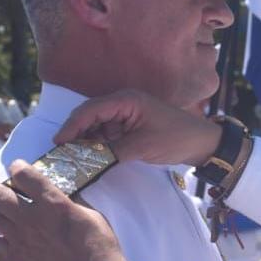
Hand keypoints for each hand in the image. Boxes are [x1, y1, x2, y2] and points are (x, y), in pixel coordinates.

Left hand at [0, 159, 126, 260]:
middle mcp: (31, 219)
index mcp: (53, 204)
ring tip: (3, 211)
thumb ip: (72, 201)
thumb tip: (61, 192)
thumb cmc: (100, 246)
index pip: (24, 176)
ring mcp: (21, 241)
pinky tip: (3, 238)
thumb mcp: (92, 214)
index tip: (18, 167)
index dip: (18, 167)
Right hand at [53, 89, 221, 166]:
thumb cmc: (175, 138)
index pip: (90, 110)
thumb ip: (111, 152)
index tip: (58, 142)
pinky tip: (90, 157)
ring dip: (85, 141)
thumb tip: (86, 161)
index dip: (71, 125)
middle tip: (61, 153)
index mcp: (126, 100)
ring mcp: (126, 115)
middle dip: (75, 133)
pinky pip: (106, 134)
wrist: (201, 143)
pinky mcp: (129, 126)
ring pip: (96, 126)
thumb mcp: (142, 147)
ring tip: (72, 158)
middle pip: (89, 116)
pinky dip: (97, 144)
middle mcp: (123, 103)